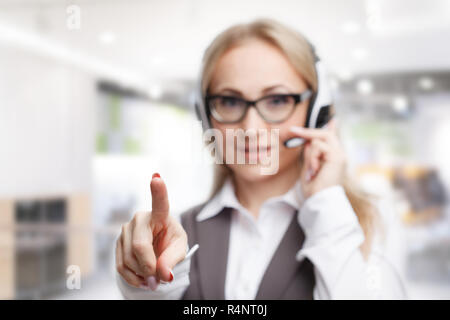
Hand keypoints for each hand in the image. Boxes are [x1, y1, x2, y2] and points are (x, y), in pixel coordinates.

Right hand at [115, 173, 187, 288]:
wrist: (157, 253)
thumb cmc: (170, 244)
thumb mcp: (179, 250)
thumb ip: (173, 261)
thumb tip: (163, 274)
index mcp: (160, 215)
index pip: (160, 203)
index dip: (158, 190)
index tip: (157, 178)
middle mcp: (139, 219)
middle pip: (139, 246)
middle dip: (149, 266)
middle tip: (159, 277)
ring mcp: (125, 230)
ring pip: (129, 259)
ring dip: (143, 274)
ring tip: (153, 277)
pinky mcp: (118, 244)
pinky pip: (121, 266)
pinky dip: (133, 278)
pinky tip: (142, 279)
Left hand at [289, 118, 346, 198]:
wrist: (321, 201)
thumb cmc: (314, 190)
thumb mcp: (309, 168)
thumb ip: (310, 155)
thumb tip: (307, 142)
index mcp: (334, 158)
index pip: (333, 138)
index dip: (331, 128)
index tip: (333, 121)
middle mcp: (339, 155)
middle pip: (325, 134)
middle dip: (308, 132)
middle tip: (293, 130)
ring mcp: (340, 155)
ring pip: (318, 140)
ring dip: (309, 155)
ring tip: (312, 171)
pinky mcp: (337, 157)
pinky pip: (318, 147)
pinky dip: (312, 158)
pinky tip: (315, 171)